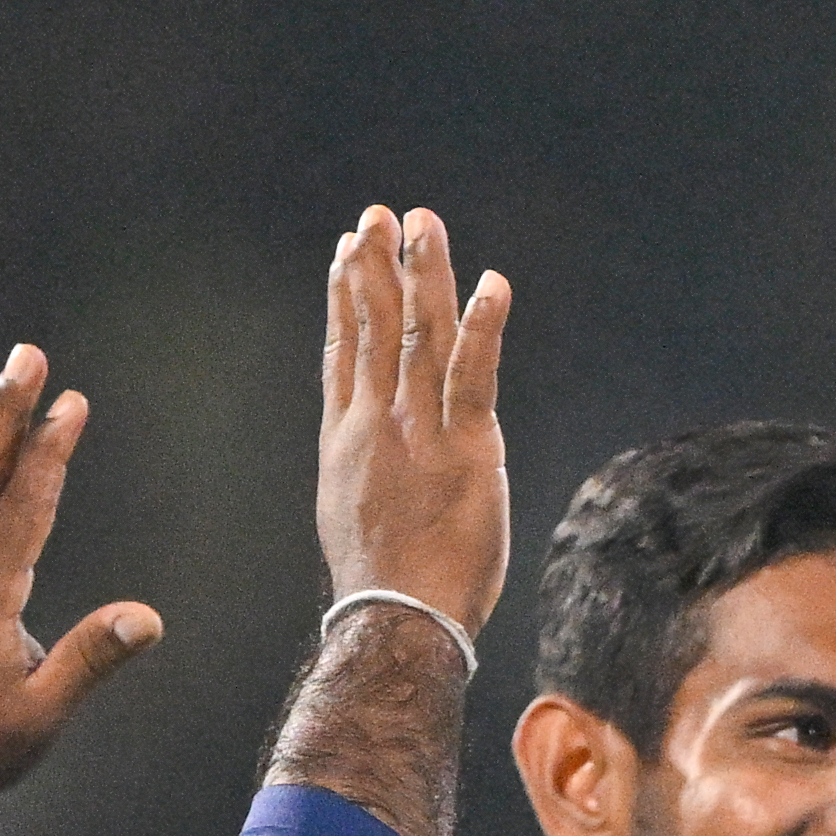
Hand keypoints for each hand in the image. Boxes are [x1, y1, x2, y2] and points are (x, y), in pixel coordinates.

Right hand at [318, 203, 515, 635]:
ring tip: (421, 223)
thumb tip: (371, 462)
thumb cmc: (384, 588)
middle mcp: (378, 422)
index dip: (344, 296)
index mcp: (347, 438)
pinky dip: (484, 327)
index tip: (345, 251)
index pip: (344, 350)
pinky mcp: (467, 448)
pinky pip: (476, 375)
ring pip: (419, 336)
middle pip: (376, 328)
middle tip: (379, 215)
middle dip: (377, 265)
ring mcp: (420, 431)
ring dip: (423, 274)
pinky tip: (492, 283)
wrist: (397, 621)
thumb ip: (364, 470)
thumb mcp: (353, 515)